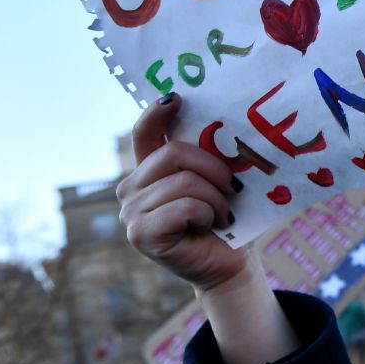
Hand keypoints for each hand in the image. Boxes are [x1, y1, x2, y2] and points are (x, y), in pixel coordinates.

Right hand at [117, 94, 244, 291]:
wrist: (231, 265)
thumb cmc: (228, 222)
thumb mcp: (220, 181)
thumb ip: (209, 156)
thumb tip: (226, 122)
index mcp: (150, 171)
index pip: (145, 133)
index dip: (157, 113)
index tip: (177, 98)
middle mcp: (132, 188)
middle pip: (173, 153)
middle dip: (214, 168)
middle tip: (233, 189)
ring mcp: (131, 212)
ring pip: (184, 182)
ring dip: (216, 198)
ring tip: (223, 215)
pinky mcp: (141, 234)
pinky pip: (185, 206)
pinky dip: (209, 214)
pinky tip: (211, 227)